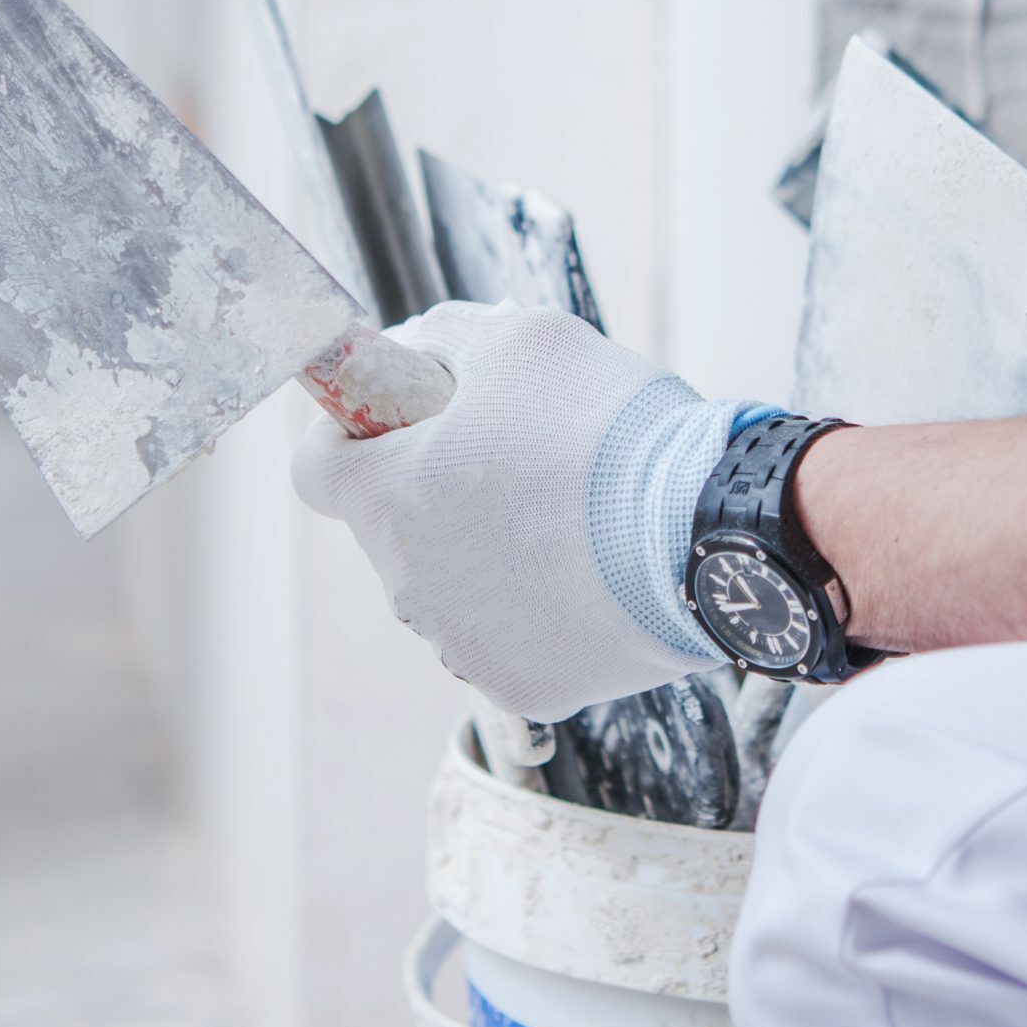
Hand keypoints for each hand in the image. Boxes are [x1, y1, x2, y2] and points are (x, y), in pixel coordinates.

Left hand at [291, 301, 761, 720]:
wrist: (710, 532)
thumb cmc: (609, 428)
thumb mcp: (519, 339)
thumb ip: (439, 341)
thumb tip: (408, 355)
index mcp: (386, 495)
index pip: (316, 469)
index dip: (352, 435)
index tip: (400, 421)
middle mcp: (405, 582)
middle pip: (394, 530)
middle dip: (437, 494)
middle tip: (519, 464)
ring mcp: (459, 643)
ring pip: (451, 588)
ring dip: (487, 555)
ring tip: (571, 521)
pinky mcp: (519, 687)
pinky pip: (508, 639)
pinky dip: (539, 611)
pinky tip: (592, 579)